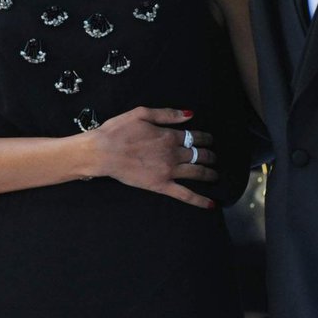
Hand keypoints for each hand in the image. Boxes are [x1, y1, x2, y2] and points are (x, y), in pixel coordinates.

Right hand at [84, 106, 217, 208]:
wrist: (102, 152)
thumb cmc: (117, 131)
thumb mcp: (141, 113)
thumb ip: (167, 114)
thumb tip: (189, 114)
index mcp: (169, 136)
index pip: (194, 136)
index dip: (205, 138)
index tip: (209, 139)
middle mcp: (173, 153)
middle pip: (199, 154)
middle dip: (210, 155)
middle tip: (214, 156)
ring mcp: (168, 171)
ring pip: (197, 172)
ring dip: (210, 173)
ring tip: (215, 174)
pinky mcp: (161, 186)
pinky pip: (184, 194)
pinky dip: (199, 200)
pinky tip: (211, 204)